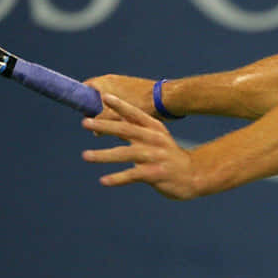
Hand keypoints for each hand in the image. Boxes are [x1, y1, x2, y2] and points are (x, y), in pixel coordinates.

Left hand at [81, 93, 200, 199]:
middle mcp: (154, 139)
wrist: (193, 175)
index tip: (103, 97)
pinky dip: (117, 178)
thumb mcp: (155, 138)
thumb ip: (134, 131)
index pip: (134, 114)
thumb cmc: (168, 156)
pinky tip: (103, 180)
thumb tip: (108, 124)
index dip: (119, 105)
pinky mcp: (155, 174)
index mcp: (154, 128)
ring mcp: (155, 157)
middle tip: (84, 122)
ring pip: (125, 153)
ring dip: (104, 155)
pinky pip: (132, 175)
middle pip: (126, 130)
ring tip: (85, 155)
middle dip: (104, 125)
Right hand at [83, 74, 158, 119]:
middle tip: (96, 121)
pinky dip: (120, 108)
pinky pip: (121, 98)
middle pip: (97, 93)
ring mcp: (124, 82)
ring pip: (110, 97)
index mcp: (104, 82)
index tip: (82, 112)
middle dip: (95, 107)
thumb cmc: (139, 105)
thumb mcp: (115, 117)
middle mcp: (113, 79)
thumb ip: (101, 122)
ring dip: (108, 109)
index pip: (85, 87)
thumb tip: (95, 130)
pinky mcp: (134, 88)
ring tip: (111, 124)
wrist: (164, 98)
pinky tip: (125, 121)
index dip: (81, 99)